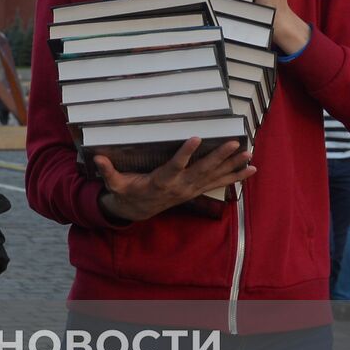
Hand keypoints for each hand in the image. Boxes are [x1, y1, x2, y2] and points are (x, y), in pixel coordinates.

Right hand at [96, 138, 255, 222]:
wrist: (138, 211)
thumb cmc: (127, 193)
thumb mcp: (115, 184)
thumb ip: (108, 172)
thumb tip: (97, 159)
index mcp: (161, 181)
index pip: (175, 165)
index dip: (186, 153)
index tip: (196, 137)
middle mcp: (180, 187)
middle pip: (203, 170)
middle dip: (220, 157)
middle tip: (235, 143)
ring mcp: (191, 190)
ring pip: (215, 176)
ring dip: (233, 166)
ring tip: (250, 154)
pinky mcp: (197, 190)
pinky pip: (220, 184)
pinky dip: (236, 177)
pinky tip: (252, 169)